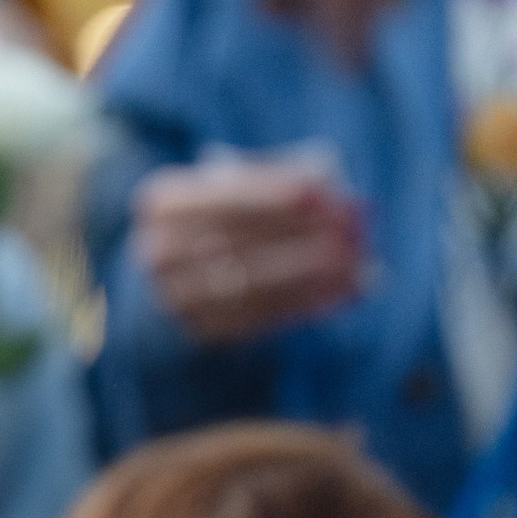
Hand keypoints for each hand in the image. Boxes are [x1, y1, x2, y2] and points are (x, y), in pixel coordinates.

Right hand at [130, 148, 367, 341]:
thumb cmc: (215, 220)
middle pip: (243, 242)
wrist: (170, 278)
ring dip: (312, 273)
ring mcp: (177, 298)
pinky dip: (306, 303)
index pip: (223, 198)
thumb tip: (328, 187)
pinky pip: (262, 317)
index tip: (321, 191)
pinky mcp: (203, 332)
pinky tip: (342, 290)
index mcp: (162, 203)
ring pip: (255, 283)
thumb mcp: (225, 191)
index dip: (274, 194)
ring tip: (357, 262)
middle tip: (353, 226)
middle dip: (304, 233)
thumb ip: (267, 185)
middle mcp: (159, 254)